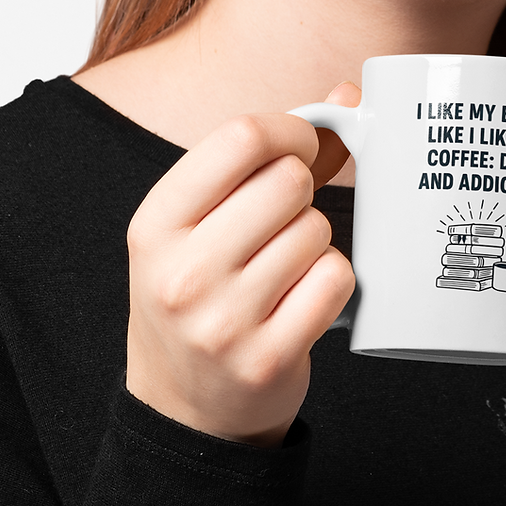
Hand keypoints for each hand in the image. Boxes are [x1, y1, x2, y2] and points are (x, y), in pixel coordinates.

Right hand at [125, 84, 358, 447]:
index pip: (242, 136)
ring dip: (316, 242)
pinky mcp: (267, 359)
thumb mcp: (202, 223)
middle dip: (302, 193)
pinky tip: (303, 297)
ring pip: (317, 231)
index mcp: (155, 223)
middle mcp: (181, 272)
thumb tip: (349, 96)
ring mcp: (222, 321)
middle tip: (284, 222)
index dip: (290, 131)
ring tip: (284, 267)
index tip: (298, 149)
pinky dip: (332, 280)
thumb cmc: (203, 292)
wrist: (185, 409)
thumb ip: (272, 156)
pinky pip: (335, 279)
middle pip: (289, 181)